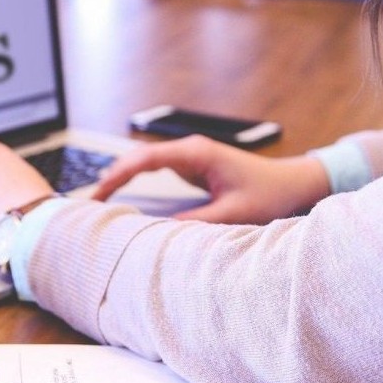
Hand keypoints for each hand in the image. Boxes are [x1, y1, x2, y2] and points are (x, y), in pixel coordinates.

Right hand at [93, 135, 329, 224]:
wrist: (292, 183)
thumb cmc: (269, 194)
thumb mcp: (234, 213)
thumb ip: (196, 222)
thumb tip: (159, 232)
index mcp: (197, 153)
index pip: (146, 159)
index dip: (119, 174)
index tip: (99, 193)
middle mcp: (190, 150)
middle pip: (139, 157)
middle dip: (113, 176)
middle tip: (90, 202)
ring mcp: (190, 156)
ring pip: (144, 162)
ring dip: (122, 177)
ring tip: (99, 199)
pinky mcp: (192, 166)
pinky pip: (155, 169)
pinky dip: (136, 180)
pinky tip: (122, 193)